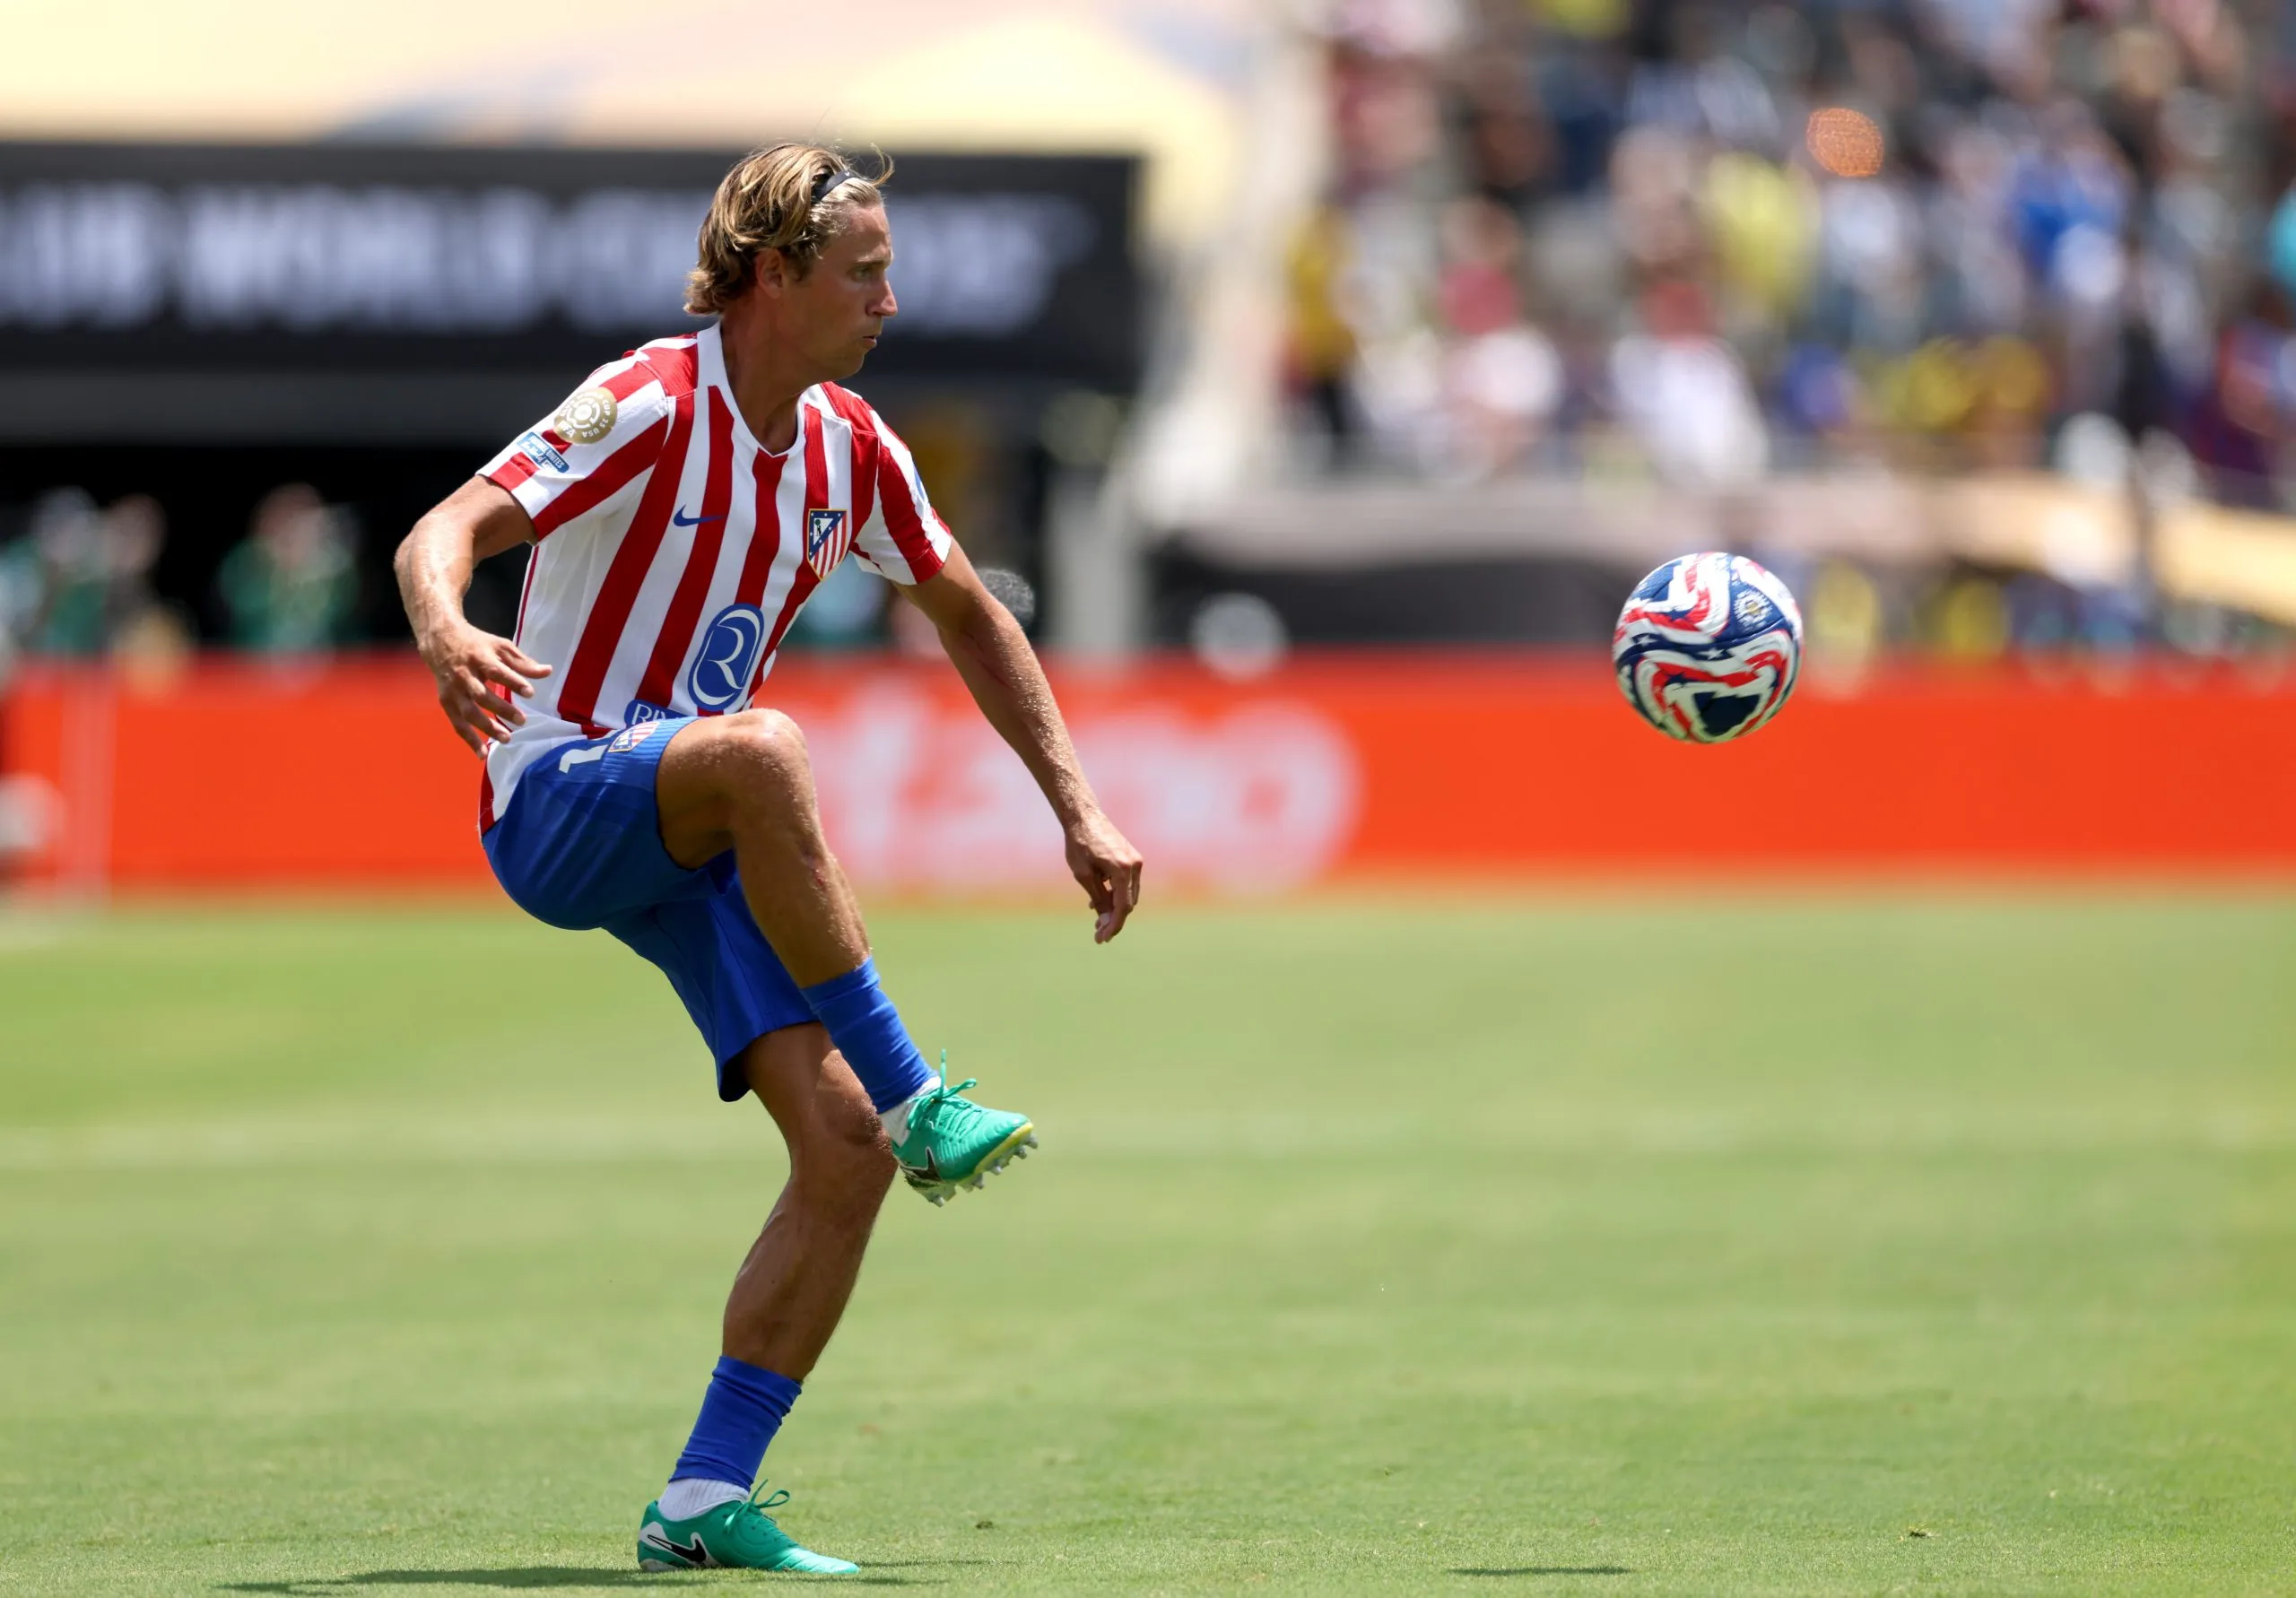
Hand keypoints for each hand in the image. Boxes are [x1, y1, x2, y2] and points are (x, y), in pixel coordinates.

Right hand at [419, 623, 551, 753]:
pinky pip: (457, 724)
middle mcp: (463, 675)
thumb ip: (522, 662)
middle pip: (481, 695)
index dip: (513, 682)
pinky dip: (469, 739)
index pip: (496, 671)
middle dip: (501, 709)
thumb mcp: (499, 646)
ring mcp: (453, 690)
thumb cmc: (476, 645)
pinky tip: (482, 754)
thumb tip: (547, 671)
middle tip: (522, 721)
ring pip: (468, 713)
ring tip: (507, 738)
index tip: (530, 693)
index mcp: (478, 657)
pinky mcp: (446, 702)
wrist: (440, 641)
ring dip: (486, 728)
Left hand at [1064, 808, 1143, 943]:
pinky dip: (1115, 893)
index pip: (1123, 907)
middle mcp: (1134, 865)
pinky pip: (1126, 883)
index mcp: (1123, 870)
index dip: (1113, 926)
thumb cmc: (1079, 844)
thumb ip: (1098, 899)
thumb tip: (1105, 921)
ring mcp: (1135, 860)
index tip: (1102, 939)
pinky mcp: (1131, 857)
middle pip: (1128, 902)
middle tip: (1097, 933)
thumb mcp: (1084, 875)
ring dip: (1114, 907)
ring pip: (1128, 894)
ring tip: (1096, 917)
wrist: (1083, 816)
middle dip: (1114, 919)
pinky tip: (1099, 898)